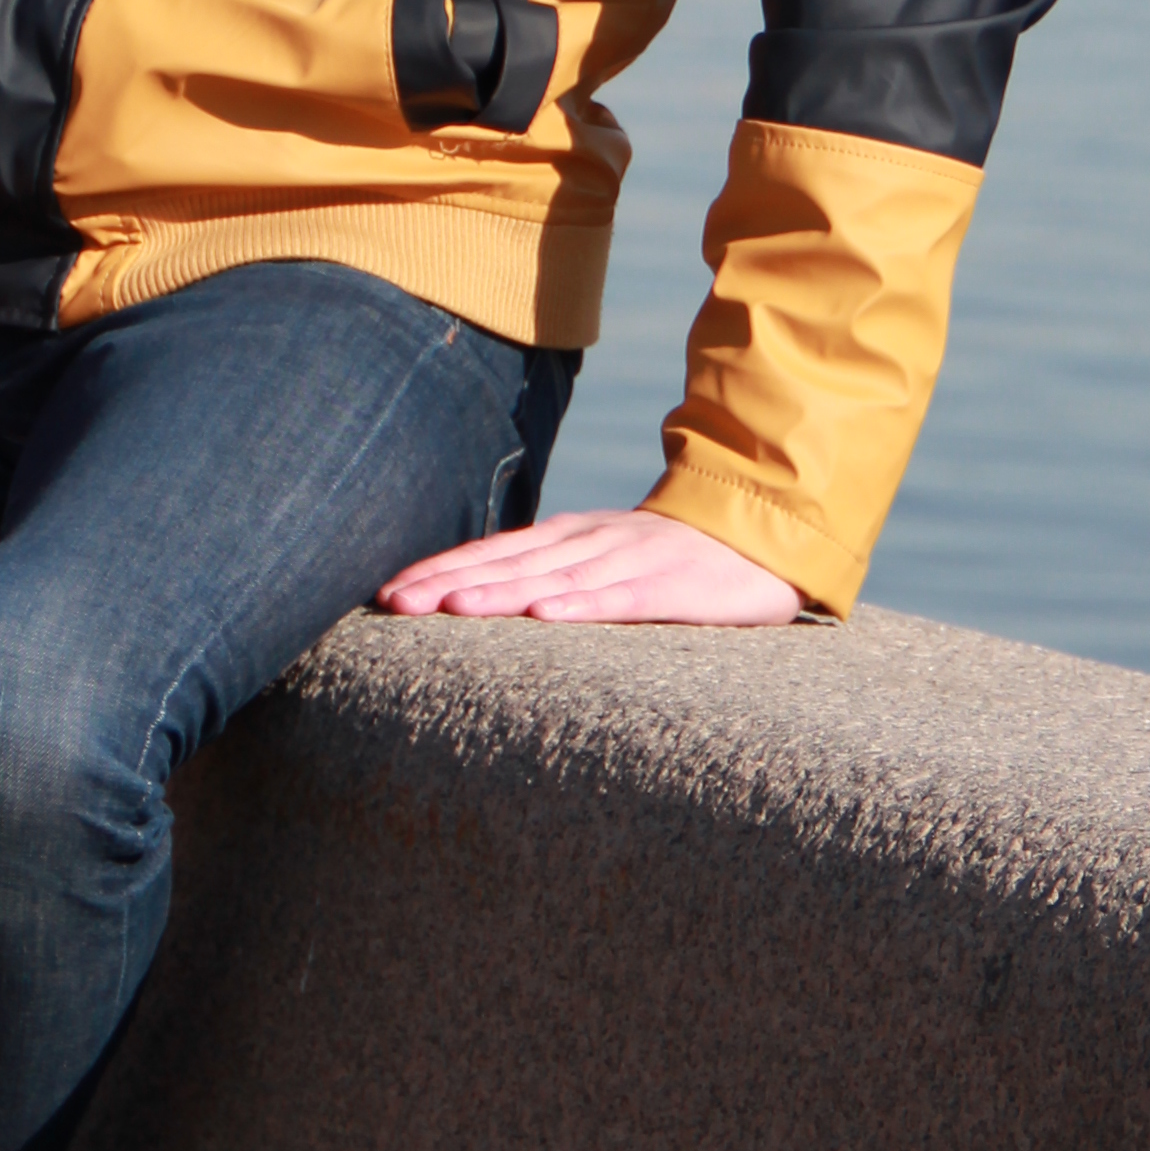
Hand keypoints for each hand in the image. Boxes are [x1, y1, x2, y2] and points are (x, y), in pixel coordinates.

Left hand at [375, 508, 804, 625]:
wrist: (763, 532)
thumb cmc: (673, 556)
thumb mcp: (603, 559)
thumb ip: (552, 574)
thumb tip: (485, 600)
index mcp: (567, 539)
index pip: (491, 553)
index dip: (439, 571)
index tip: (387, 594)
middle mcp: (587, 544)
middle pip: (507, 563)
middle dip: (447, 583)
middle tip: (394, 604)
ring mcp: (628, 561)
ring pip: (553, 578)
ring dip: (500, 593)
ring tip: (451, 609)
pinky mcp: (670, 586)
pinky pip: (621, 598)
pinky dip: (581, 605)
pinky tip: (545, 618)